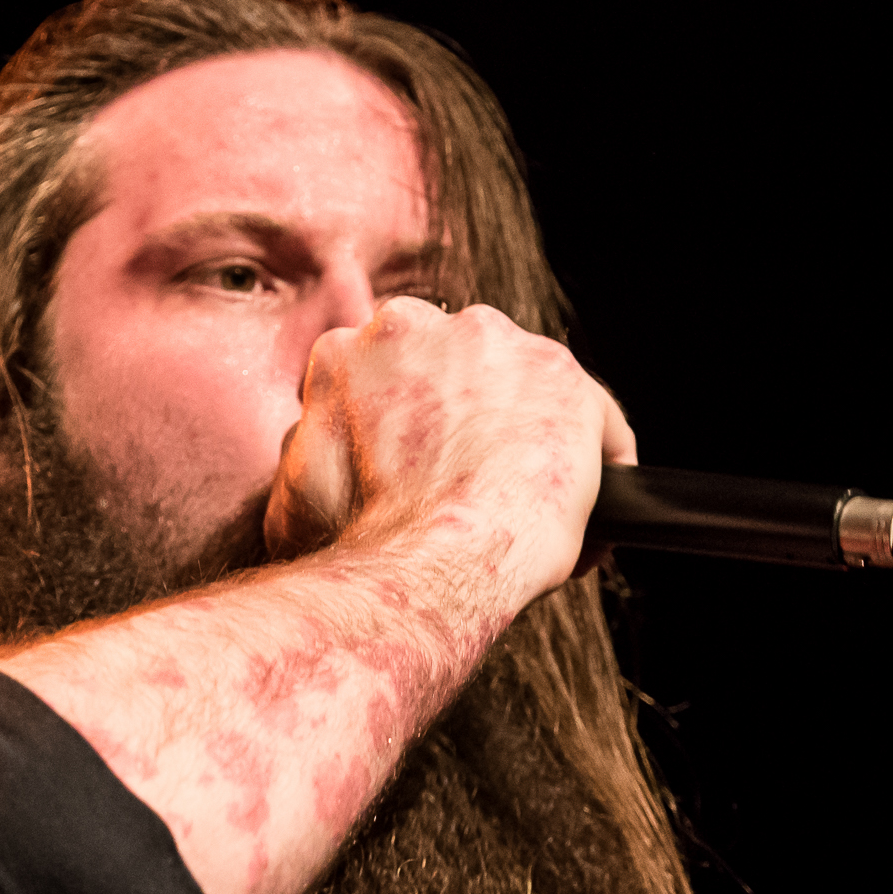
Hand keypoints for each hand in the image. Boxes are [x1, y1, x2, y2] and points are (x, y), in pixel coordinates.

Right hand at [264, 297, 636, 609]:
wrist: (423, 567)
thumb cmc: (356, 544)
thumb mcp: (295, 498)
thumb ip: (309, 459)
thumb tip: (310, 469)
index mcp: (352, 348)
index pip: (393, 374)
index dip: (408, 427)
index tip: (420, 469)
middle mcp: (425, 326)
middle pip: (462, 372)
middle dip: (469, 423)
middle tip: (469, 491)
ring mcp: (500, 346)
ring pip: (526, 394)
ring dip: (529, 440)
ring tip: (526, 510)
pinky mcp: (566, 380)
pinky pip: (594, 427)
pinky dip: (596, 468)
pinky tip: (584, 516)